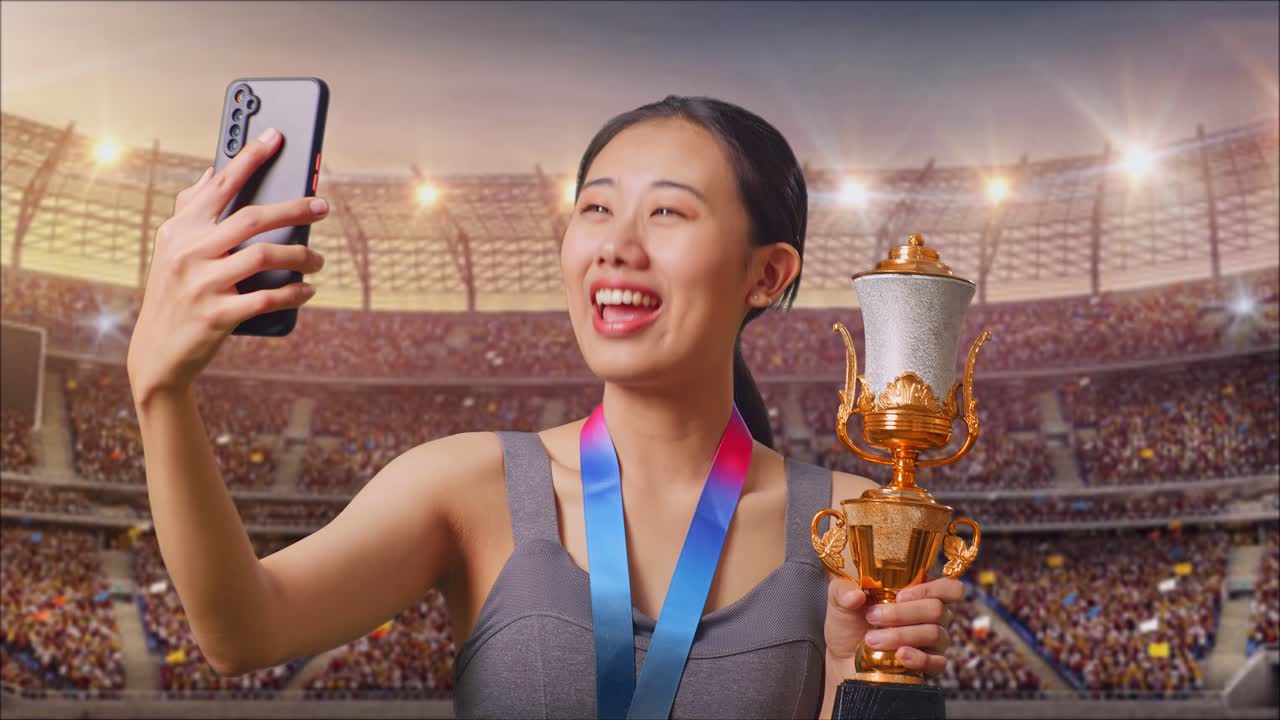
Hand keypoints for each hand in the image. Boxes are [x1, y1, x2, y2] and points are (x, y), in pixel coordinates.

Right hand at [126, 127, 327, 403]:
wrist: (158, 352)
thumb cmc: (174, 292)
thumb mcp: (172, 248)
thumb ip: (192, 209)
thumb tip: (214, 170)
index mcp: (181, 229)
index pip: (220, 184)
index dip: (250, 157)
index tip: (277, 136)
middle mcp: (189, 252)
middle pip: (252, 218)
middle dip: (294, 208)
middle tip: (322, 206)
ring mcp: (202, 284)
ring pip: (265, 256)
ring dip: (301, 256)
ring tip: (317, 259)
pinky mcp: (217, 315)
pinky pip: (268, 297)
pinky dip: (294, 293)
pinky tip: (308, 290)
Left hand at [824, 576, 962, 677]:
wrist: (842, 658)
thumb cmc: (848, 624)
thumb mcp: (840, 601)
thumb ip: (844, 590)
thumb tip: (856, 595)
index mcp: (917, 594)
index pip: (949, 588)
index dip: (931, 588)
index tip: (900, 595)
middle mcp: (931, 617)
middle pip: (937, 609)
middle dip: (902, 613)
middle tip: (872, 616)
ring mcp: (932, 643)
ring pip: (935, 634)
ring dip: (900, 635)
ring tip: (871, 639)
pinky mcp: (928, 666)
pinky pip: (937, 662)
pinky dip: (918, 658)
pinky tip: (900, 656)